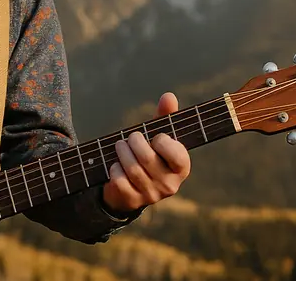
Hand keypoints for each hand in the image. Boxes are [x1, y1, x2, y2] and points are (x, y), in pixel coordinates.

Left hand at [103, 92, 190, 212]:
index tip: (156, 137)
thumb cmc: (149, 154)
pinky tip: (116, 165)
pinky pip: (119, 179)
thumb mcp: (158, 136)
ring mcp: (151, 195)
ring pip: (131, 168)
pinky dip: (114, 168)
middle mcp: (170, 185)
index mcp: (181, 168)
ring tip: (120, 146)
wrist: (130, 186)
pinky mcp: (132, 200)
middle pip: (147, 157)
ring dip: (122, 151)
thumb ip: (165, 117)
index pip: (177, 155)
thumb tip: (169, 96)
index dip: (163, 142)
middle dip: (134, 141)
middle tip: (131, 137)